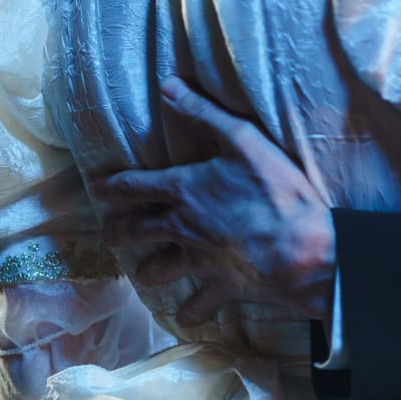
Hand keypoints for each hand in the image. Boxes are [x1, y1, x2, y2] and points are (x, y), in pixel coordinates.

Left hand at [89, 77, 335, 328]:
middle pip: (136, 232)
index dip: (111, 187)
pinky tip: (188, 314)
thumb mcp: (244, 138)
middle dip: (118, 231)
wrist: (304, 248)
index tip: (96, 189)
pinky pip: (196, 306)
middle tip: (109, 231)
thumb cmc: (276, 189)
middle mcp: (183, 228)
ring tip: (144, 270)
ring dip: (149, 270)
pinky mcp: (221, 288)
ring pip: (159, 271)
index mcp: (186, 190)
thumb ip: (204, 112)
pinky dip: (190, 311)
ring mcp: (200, 262)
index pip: (135, 187)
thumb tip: (168, 86)